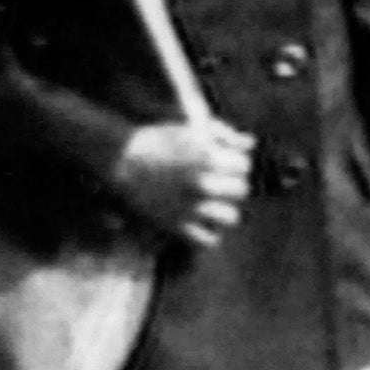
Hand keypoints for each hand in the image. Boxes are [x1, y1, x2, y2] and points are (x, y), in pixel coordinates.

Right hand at [109, 118, 255, 249]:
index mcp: (208, 157)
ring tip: (210, 204)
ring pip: (232, 216)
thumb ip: (224, 135)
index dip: (233, 162)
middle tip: (214, 182)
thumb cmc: (155, 140)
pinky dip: (208, 232)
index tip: (221, 162)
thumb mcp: (191, 130)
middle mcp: (203, 184)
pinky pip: (209, 240)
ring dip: (223, 209)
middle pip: (242, 190)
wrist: (118, 159)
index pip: (245, 165)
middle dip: (230, 184)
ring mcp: (191, 207)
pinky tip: (199, 222)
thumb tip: (251, 144)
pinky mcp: (177, 226)